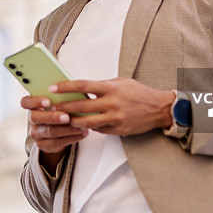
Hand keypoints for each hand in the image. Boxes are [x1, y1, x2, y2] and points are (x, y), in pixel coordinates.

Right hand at [21, 95, 88, 168]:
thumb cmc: (60, 109)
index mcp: (33, 105)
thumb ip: (61, 96)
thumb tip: (73, 90)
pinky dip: (71, 138)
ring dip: (66, 129)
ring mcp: (36, 133)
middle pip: (36, 117)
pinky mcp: (43, 145)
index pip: (26, 102)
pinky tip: (82, 134)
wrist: (59, 129)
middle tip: (66, 117)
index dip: (35, 101)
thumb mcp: (59, 101)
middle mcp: (32, 119)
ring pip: (49, 131)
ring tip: (81, 126)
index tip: (48, 101)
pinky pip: (56, 142)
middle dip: (52, 117)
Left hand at [50, 78, 174, 135]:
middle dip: (64, 107)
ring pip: (86, 122)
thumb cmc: (139, 93)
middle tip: (52, 108)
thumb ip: (102, 86)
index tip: (53, 88)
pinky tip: (83, 124)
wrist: (159, 108)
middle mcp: (112, 103)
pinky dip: (89, 127)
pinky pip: (98, 130)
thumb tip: (82, 88)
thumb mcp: (120, 82)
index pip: (82, 85)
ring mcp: (115, 118)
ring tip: (64, 119)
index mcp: (111, 88)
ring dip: (73, 121)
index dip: (65, 87)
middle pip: (81, 106)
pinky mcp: (118, 130)